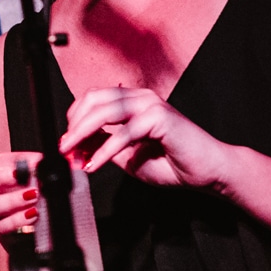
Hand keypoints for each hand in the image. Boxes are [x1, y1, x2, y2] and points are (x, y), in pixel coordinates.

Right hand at [0, 152, 40, 237]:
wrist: (42, 230)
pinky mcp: (1, 235)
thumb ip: (46, 166)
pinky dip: (18, 220)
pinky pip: (3, 228)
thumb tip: (66, 157)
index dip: (11, 162)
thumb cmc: (36, 197)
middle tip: (20, 176)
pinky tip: (33, 214)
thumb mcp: (40, 178)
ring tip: (34, 196)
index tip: (33, 163)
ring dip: (13, 201)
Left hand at [57, 86, 237, 190]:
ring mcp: (151, 105)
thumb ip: (104, 146)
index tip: (65, 145)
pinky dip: (105, 151)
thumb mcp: (127, 157)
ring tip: (72, 154)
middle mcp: (140, 98)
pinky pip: (124, 133)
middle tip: (63, 149)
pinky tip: (95, 165)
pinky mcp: (160, 118)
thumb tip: (76, 146)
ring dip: (82, 134)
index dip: (74, 121)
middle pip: (93, 100)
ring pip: (104, 111)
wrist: (207, 173)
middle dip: (73, 126)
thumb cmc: (173, 164)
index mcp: (132, 102)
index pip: (92, 99)